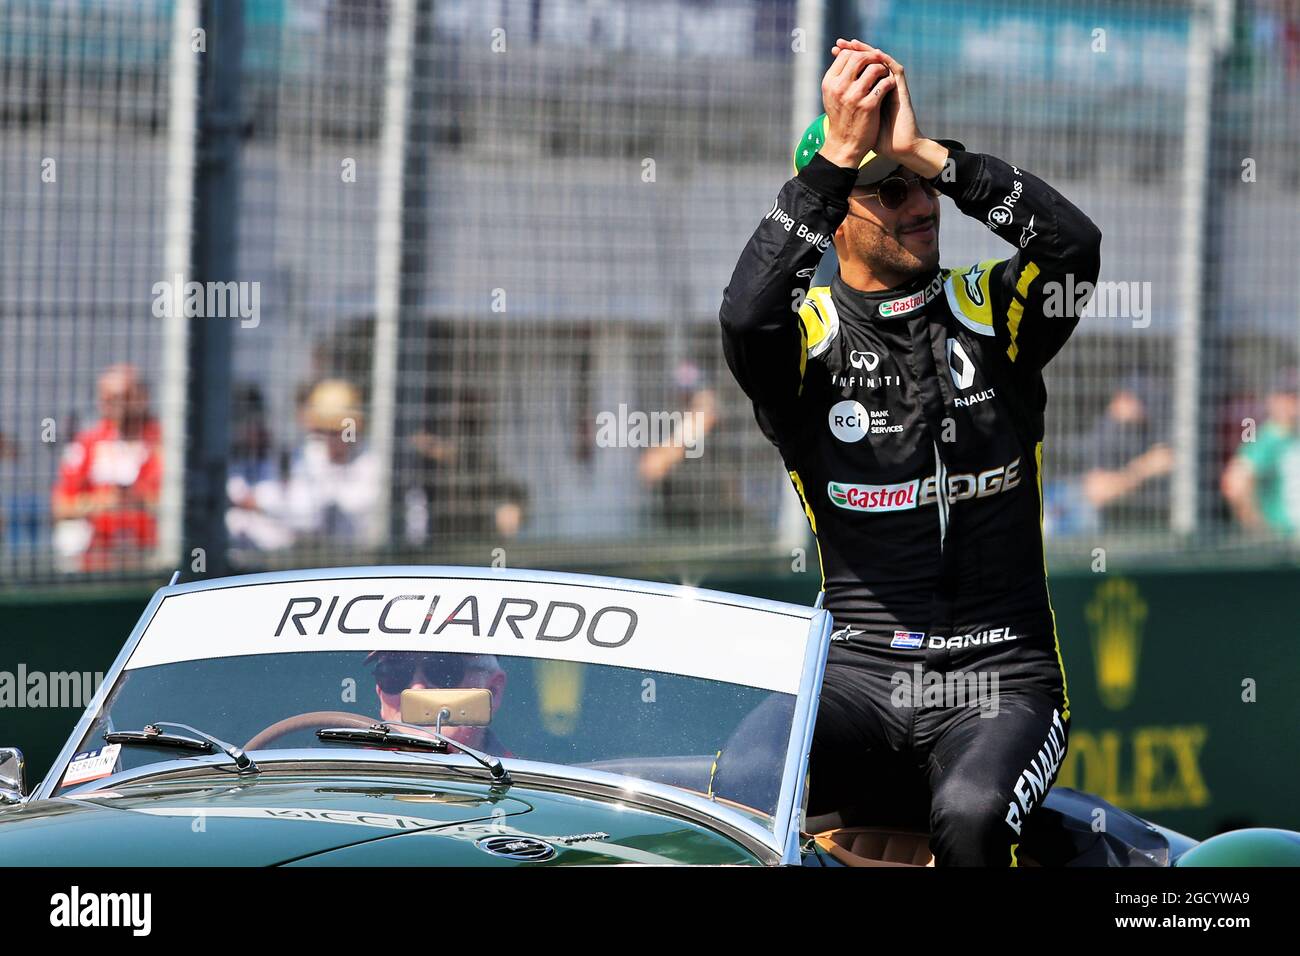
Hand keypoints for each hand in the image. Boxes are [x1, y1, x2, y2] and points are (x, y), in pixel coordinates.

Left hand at [831, 39, 944, 176]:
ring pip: (881, 62)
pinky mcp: (901, 90)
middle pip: (868, 61)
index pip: (858, 69)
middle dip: (853, 51)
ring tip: (853, 42)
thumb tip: (832, 106)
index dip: (846, 59)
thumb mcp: (859, 122)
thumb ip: (850, 110)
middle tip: (839, 43)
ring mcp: (892, 86)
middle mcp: (881, 86)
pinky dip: (886, 60)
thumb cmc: (878, 139)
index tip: (833, 52)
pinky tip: (875, 53)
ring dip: (867, 51)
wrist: (899, 148)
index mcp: (870, 91)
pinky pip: (895, 70)